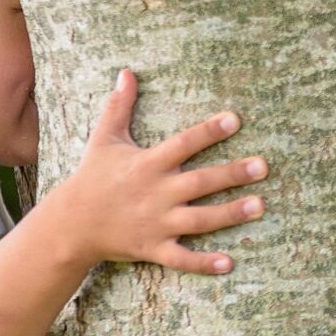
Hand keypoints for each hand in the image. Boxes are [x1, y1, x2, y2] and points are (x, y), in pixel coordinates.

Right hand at [42, 70, 264, 273]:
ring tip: (261, 206)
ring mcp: (156, 223)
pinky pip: (181, 258)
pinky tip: (229, 263)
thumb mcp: (105, 139)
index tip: (235, 119)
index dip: (208, 131)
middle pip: (199, 182)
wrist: (72, 223)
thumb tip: (126, 72)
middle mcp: (155, 193)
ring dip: (230, 214)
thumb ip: (119, 106)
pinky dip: (203, 263)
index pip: (183, 144)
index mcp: (147, 164)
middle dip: (232, 174)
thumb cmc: (92, 177)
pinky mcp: (153, 248)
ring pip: (199, 220)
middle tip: (263, 166)